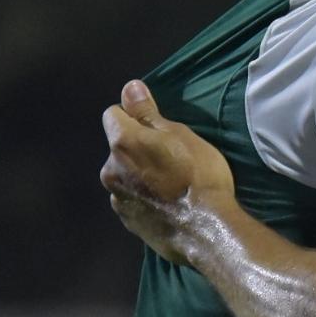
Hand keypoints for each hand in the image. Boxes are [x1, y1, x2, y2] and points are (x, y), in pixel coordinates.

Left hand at [99, 80, 233, 263]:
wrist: (204, 229)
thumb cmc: (197, 175)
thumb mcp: (180, 135)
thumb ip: (148, 112)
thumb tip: (129, 87)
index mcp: (123, 143)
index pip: (112, 114)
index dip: (134, 116)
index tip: (158, 128)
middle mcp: (110, 169)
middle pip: (118, 147)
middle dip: (137, 148)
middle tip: (171, 157)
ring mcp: (116, 197)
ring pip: (124, 174)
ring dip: (139, 174)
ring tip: (170, 184)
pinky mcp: (127, 220)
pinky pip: (131, 198)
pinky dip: (144, 197)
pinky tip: (166, 203)